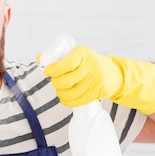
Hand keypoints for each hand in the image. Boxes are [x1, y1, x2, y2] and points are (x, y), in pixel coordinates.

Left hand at [38, 46, 154, 113]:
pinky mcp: (97, 92)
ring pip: (71, 93)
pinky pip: (78, 101)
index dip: (53, 69)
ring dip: (60, 93)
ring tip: (60, 89)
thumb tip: (39, 57)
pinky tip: (65, 98)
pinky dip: (68, 101)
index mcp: (83, 54)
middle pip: (66, 81)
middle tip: (54, 81)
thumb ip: (59, 57)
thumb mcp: (77, 55)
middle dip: (56, 83)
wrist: (114, 74)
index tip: (47, 71)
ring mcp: (95, 81)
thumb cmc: (90, 63)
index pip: (65, 63)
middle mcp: (90, 67)